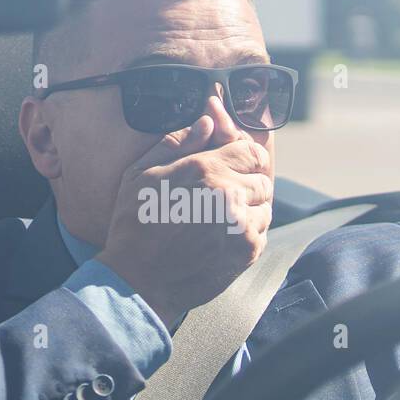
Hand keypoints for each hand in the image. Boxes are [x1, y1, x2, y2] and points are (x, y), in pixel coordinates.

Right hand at [96, 103, 272, 328]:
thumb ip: (177, 143)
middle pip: (262, 179)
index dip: (244, 157)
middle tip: (221, 197)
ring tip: (221, 219)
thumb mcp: (141, 173)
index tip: (231, 167)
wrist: (137, 279)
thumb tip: (207, 121)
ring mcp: (241, 225)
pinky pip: (262, 233)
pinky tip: (222, 238)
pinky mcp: (246, 252)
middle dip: (246, 184)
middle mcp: (229, 194)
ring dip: (250, 210)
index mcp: (206, 169)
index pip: (252, 151)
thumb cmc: (133, 223)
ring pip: (265, 207)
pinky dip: (249, 233)